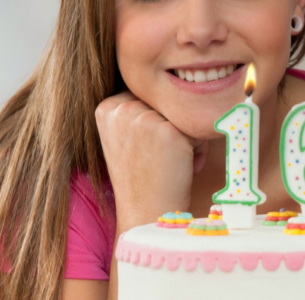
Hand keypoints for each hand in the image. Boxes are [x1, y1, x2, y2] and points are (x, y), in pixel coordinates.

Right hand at [95, 91, 208, 232]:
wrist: (148, 213)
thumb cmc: (146, 178)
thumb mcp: (129, 138)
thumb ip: (139, 110)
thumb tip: (175, 82)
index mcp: (106, 107)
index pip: (148, 96)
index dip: (158, 122)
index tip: (151, 151)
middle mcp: (120, 108)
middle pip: (166, 101)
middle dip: (174, 127)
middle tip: (164, 158)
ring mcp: (142, 118)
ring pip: (183, 112)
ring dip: (188, 137)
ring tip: (172, 163)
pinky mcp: (167, 130)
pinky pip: (197, 127)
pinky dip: (198, 148)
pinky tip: (183, 167)